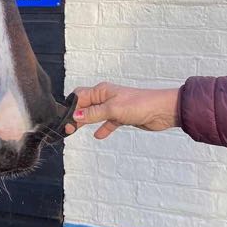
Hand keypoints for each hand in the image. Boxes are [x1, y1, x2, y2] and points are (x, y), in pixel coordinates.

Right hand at [64, 82, 180, 139]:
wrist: (162, 110)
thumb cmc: (139, 104)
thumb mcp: (112, 109)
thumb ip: (93, 114)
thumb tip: (75, 116)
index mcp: (101, 91)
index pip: (79, 96)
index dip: (70, 107)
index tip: (64, 119)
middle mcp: (106, 97)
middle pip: (85, 106)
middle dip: (75, 116)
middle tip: (67, 128)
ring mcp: (114, 107)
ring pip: (94, 114)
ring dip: (85, 122)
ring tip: (74, 131)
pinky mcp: (122, 117)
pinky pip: (108, 122)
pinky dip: (102, 128)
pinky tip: (98, 136)